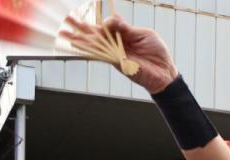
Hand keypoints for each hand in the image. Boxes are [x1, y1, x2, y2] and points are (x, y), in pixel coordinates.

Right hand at [63, 15, 178, 93]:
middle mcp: (117, 44)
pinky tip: (78, 45)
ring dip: (79, 38)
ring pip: (94, 44)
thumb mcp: (143, 34)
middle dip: (81, 27)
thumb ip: (125, 28)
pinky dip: (89, 49)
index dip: (99, 21)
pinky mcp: (117, 62)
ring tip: (64, 33)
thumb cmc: (157, 52)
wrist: (165, 72)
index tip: (94, 16)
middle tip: (66, 19)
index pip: (106, 25)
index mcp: (123, 34)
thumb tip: (109, 20)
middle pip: (96, 34)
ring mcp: (115, 53)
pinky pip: (100, 54)